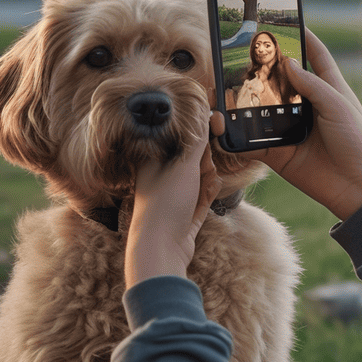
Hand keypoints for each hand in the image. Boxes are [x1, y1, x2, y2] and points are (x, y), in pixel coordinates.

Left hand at [125, 130, 221, 288]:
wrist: (160, 248)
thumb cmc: (165, 203)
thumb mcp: (184, 166)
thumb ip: (197, 141)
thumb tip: (205, 114)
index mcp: (152, 162)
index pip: (178, 141)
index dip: (195, 140)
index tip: (207, 139)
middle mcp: (161, 178)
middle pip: (191, 160)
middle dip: (204, 162)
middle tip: (205, 167)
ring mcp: (174, 196)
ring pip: (199, 178)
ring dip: (208, 178)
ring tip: (207, 183)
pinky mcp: (185, 214)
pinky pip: (202, 196)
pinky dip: (208, 193)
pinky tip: (209, 193)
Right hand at [238, 29, 361, 219]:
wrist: (355, 188)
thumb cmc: (356, 142)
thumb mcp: (338, 106)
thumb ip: (313, 84)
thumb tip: (288, 63)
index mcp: (328, 89)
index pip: (314, 55)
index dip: (302, 36)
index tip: (286, 19)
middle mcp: (306, 105)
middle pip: (280, 79)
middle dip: (263, 66)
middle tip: (243, 49)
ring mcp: (290, 128)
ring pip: (262, 107)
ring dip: (245, 97)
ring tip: (225, 81)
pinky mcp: (278, 152)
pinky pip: (253, 141)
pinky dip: (238, 134)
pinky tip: (223, 122)